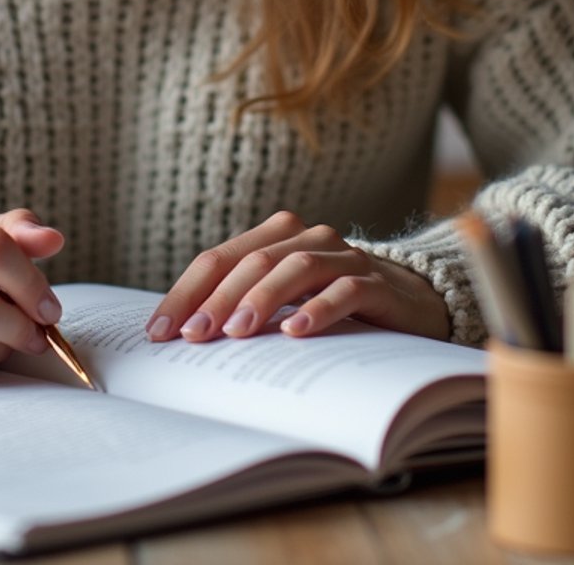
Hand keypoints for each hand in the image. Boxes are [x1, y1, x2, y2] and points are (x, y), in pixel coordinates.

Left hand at [145, 211, 449, 344]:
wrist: (413, 298)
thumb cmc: (332, 301)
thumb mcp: (285, 300)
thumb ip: (245, 304)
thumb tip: (184, 338)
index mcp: (276, 236)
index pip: (219, 258)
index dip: (186, 292)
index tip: (160, 331)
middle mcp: (307, 237)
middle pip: (251, 261)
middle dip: (217, 299)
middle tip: (193, 336)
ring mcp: (343, 256)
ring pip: (293, 267)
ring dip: (261, 300)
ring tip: (236, 333)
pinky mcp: (374, 282)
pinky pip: (343, 289)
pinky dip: (317, 309)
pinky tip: (297, 332)